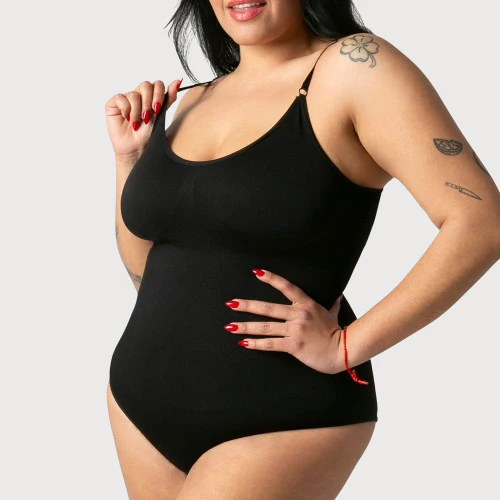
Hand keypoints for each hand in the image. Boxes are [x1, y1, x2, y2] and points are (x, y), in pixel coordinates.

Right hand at [104, 79, 180, 161]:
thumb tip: (178, 81)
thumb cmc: (148, 133)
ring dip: (137, 112)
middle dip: (149, 103)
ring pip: (134, 95)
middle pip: (146, 85)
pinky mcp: (114, 103)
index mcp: (151, 96)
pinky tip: (127, 119)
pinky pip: (121, 98)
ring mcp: (126, 98)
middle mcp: (139, 94)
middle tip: (147, 118)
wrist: (136, 147)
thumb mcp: (161, 115)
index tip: (158, 109)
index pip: (157, 84)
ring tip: (137, 123)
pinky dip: (126, 110)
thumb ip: (168, 98)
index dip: (159, 94)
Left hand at [224, 268, 343, 374]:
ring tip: (230, 326)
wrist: (343, 350)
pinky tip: (244, 343)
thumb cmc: (337, 332)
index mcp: (306, 304)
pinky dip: (256, 344)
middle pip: (267, 308)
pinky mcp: (294, 345)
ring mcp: (295, 330)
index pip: (286, 287)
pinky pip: (271, 344)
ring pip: (265, 327)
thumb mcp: (333, 314)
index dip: (271, 278)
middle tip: (231, 303)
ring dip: (245, 326)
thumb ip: (331, 305)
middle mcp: (298, 314)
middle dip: (246, 306)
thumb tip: (338, 296)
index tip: (256, 272)